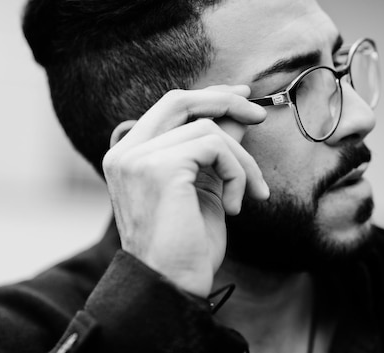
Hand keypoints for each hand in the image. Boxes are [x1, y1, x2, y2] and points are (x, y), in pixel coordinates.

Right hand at [102, 85, 269, 296]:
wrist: (173, 286)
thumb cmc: (187, 245)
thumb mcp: (206, 187)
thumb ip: (215, 149)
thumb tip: (238, 115)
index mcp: (130, 156)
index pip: (168, 108)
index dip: (207, 97)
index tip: (241, 97)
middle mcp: (125, 152)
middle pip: (179, 100)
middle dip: (225, 102)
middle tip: (259, 116)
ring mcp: (138, 158)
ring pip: (206, 128)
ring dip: (240, 160)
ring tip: (249, 194)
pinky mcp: (159, 168)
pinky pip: (214, 147)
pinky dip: (237, 172)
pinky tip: (236, 205)